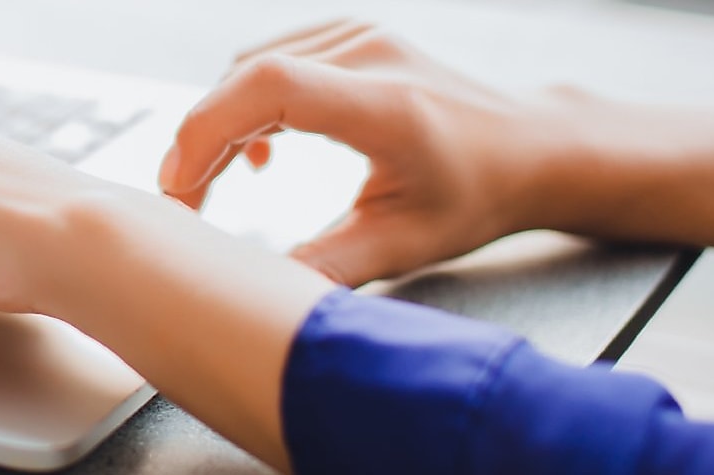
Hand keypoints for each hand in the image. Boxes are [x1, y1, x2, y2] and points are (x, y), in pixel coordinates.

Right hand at [160, 20, 713, 285]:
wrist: (531, 146)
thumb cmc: (478, 192)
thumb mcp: (402, 244)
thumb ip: (326, 266)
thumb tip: (256, 290)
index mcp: (383, 103)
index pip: (268, 88)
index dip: (206, 130)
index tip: (182, 186)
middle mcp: (369, 53)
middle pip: (246, 76)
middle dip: (200, 139)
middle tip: (185, 200)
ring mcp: (360, 35)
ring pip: (251, 67)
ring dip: (220, 121)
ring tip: (212, 181)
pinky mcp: (352, 34)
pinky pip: (273, 60)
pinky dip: (247, 103)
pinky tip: (259, 150)